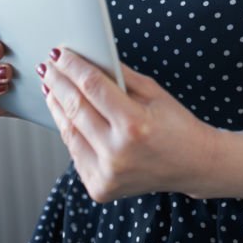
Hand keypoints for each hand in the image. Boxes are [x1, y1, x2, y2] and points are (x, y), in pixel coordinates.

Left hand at [38, 48, 217, 202]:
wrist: (194, 165)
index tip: (60, 54)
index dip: (73, 67)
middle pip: (76, 108)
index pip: (92, 87)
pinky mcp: (99, 188)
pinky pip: (76, 154)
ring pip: (69, 133)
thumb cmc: (176, 125)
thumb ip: (120, 75)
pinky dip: (69, 131)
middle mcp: (117, 153)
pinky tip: (65, 114)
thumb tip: (90, 58)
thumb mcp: (153, 92)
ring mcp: (106, 174)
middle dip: (58, 83)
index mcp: (134, 125)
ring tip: (51, 87)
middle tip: (48, 66)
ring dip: (57, 107)